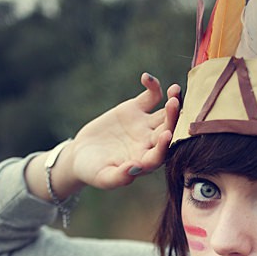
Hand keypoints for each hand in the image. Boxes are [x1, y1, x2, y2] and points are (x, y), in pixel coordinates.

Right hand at [69, 72, 180, 188]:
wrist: (82, 154)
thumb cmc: (92, 171)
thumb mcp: (102, 177)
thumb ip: (119, 177)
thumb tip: (135, 169)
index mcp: (145, 162)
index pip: (160, 155)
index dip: (164, 146)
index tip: (166, 135)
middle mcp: (150, 143)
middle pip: (167, 130)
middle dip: (173, 119)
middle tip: (174, 104)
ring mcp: (146, 125)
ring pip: (165, 113)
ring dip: (172, 101)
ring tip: (174, 89)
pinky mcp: (137, 109)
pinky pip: (151, 96)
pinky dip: (152, 86)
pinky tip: (146, 78)